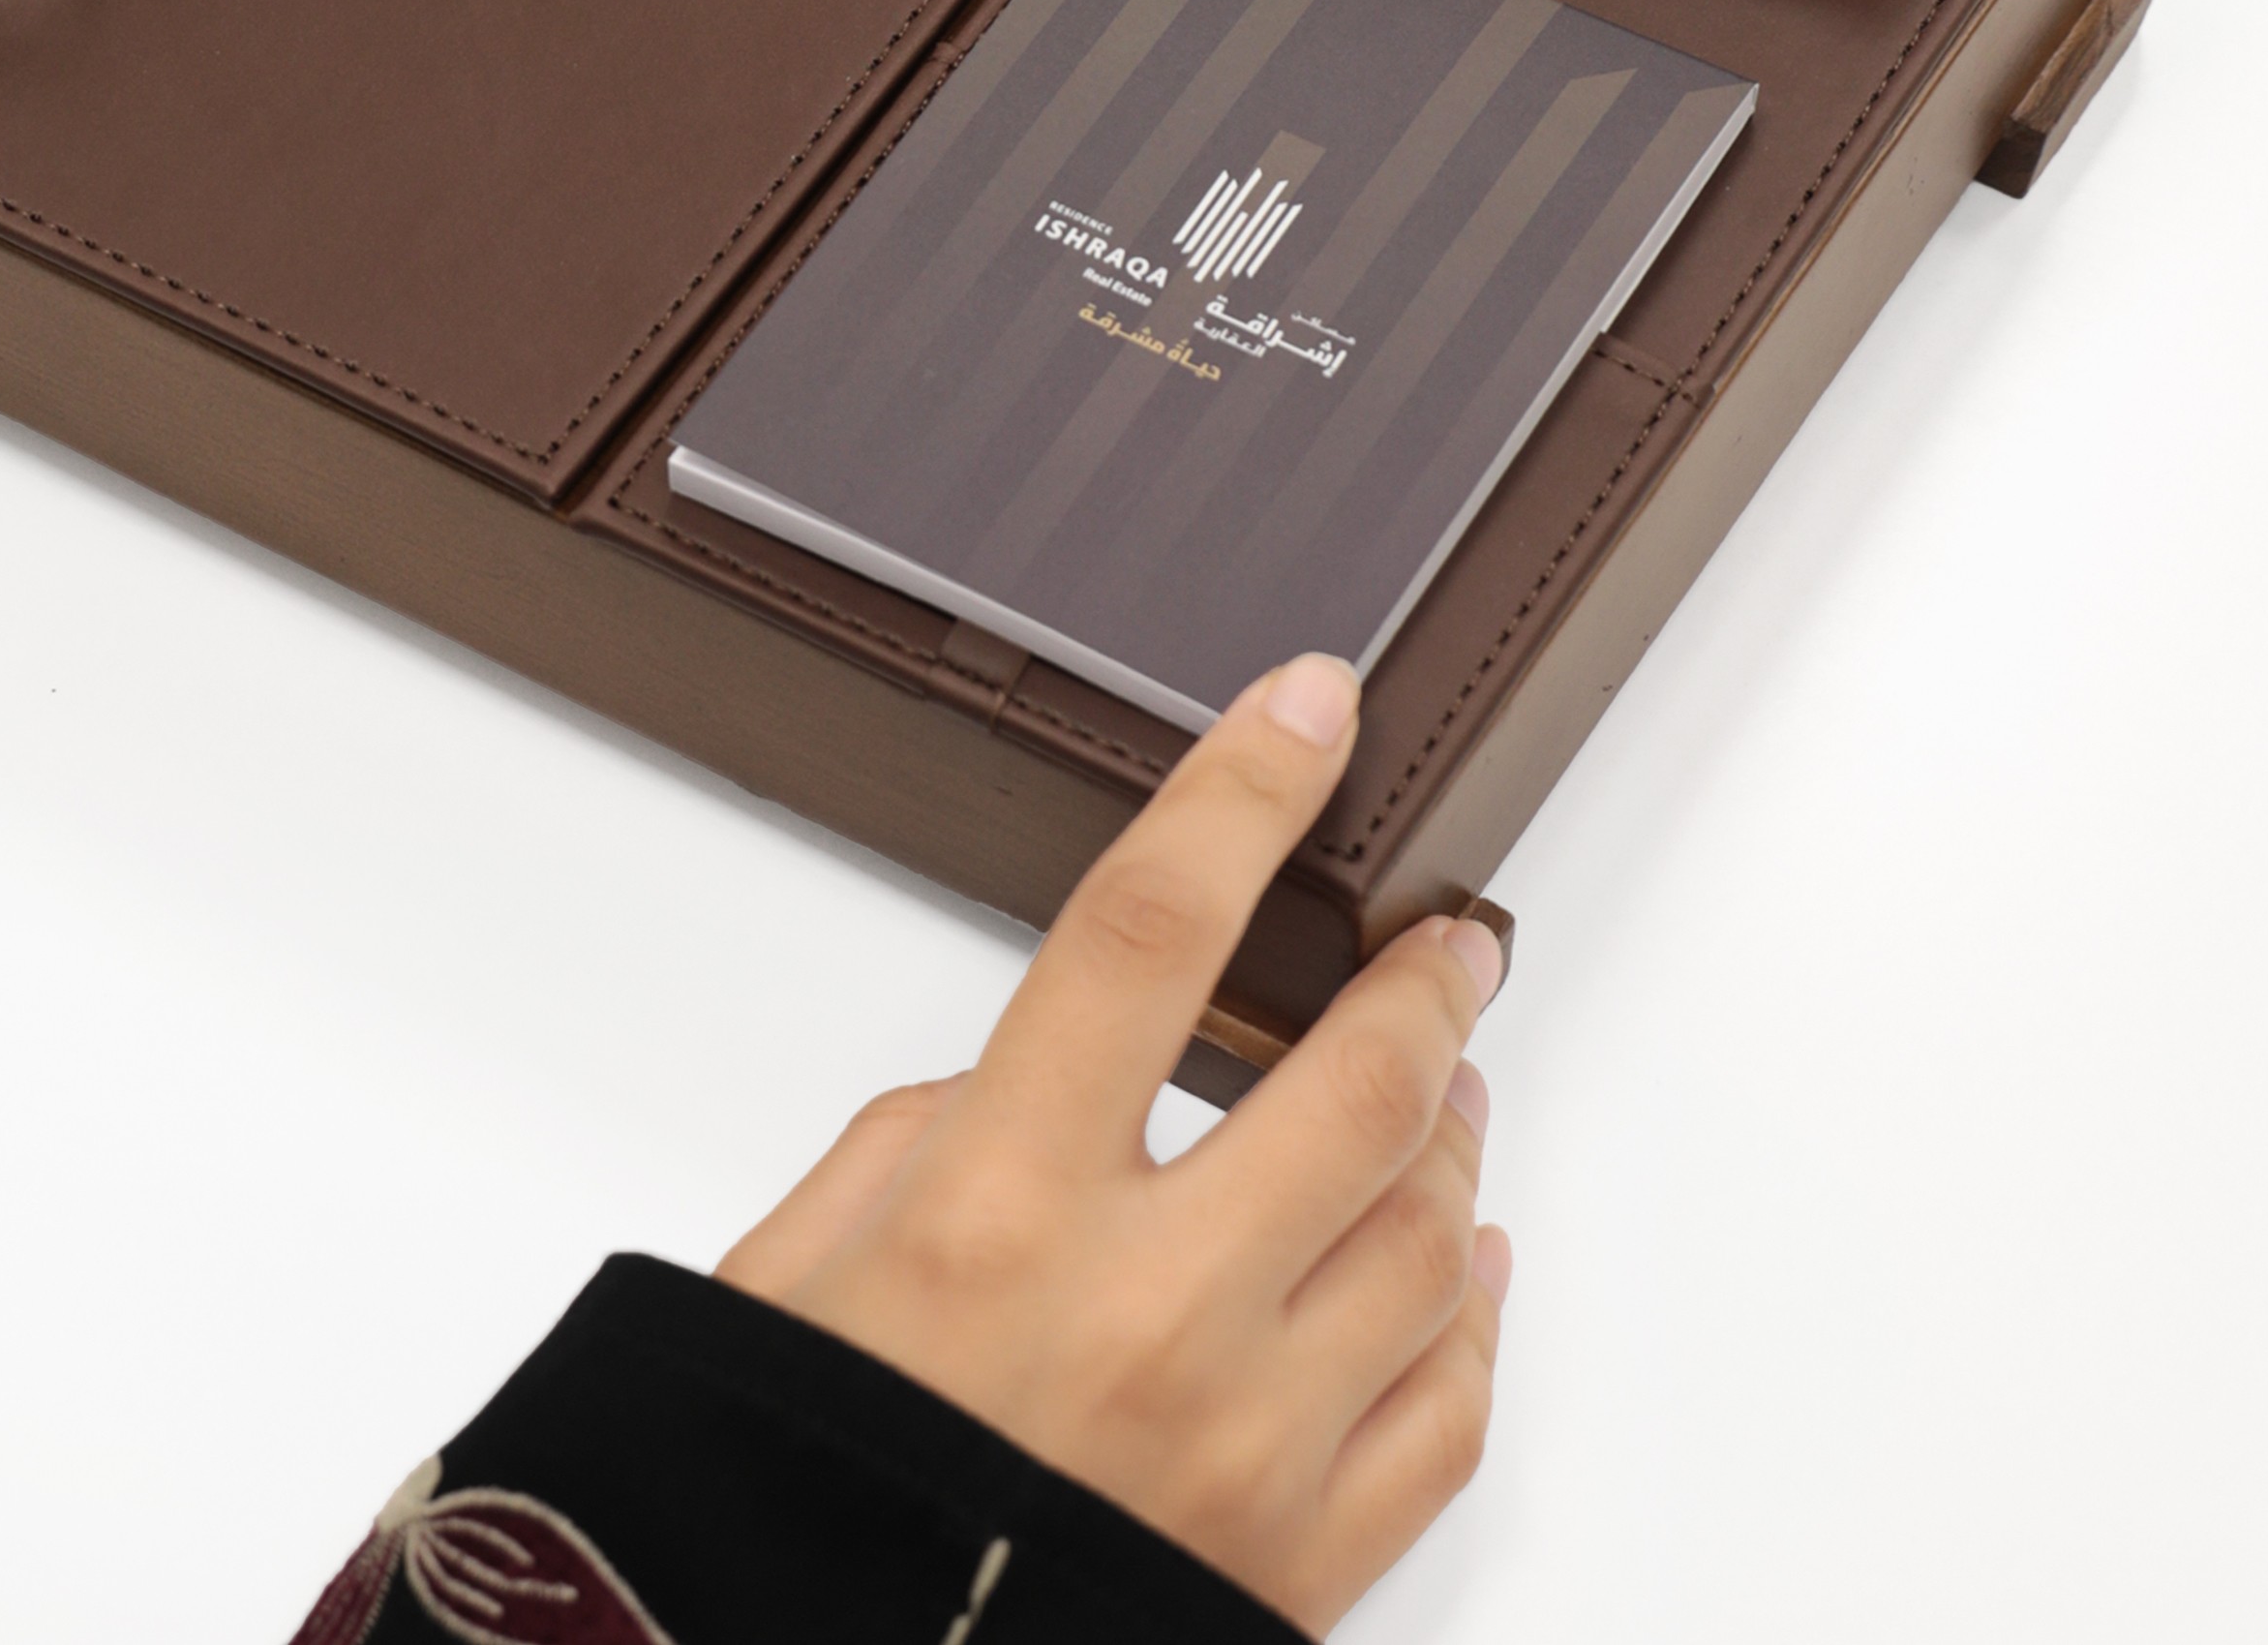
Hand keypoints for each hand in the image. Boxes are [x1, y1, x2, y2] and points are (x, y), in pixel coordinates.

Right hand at [719, 656, 1505, 1634]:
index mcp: (996, 1214)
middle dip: (1427, 985)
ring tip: (1440, 1094)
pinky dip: (1476, 1316)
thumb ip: (922, 1137)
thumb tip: (1038, 1083)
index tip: (1309, 709)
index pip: (1148, 935)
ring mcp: (1245, 1449)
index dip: (1241, 795)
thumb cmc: (791, 1490)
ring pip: (1431, 1241)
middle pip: (1354, 1090)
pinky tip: (1462, 1265)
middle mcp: (1142, 1318)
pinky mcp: (1300, 1564)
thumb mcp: (792, 1268)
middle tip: (1451, 937)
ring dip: (1452, 1140)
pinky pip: (1451, 1413)